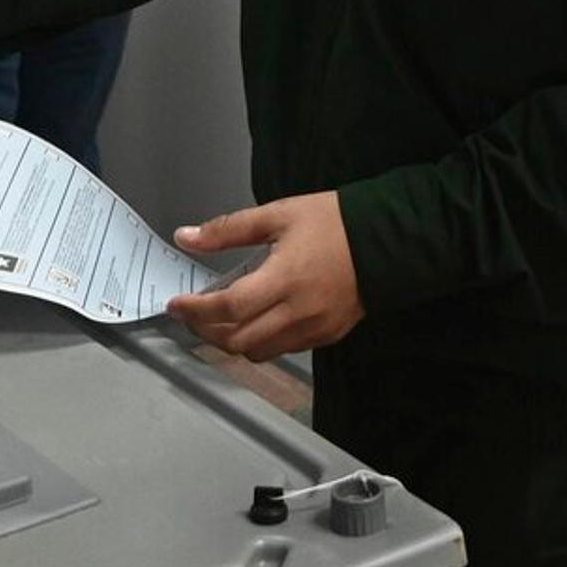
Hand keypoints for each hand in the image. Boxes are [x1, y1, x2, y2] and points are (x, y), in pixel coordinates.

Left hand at [164, 192, 364, 361]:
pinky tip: (258, 320)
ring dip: (233, 340)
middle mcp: (298, 311)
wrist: (389, 239)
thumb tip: (187, 236)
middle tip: (193, 314)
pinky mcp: (327, 335)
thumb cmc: (336, 223)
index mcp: (284, 278)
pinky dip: (261, 341)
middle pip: (237, 339)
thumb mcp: (279, 214)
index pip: (227, 307)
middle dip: (206, 330)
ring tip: (222, 319)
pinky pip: (283, 350)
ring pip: (258, 352)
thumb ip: (228, 229)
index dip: (195, 310)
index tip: (177, 304)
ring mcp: (314, 328)